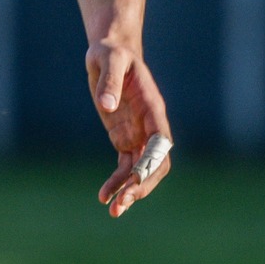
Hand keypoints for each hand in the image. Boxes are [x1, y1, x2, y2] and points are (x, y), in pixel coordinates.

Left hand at [87, 40, 172, 217]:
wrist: (110, 52)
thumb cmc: (111, 52)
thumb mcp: (109, 59)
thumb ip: (109, 81)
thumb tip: (107, 105)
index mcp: (153, 108)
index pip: (160, 142)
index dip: (152, 162)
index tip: (136, 179)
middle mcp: (150, 126)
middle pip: (155, 165)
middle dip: (141, 185)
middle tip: (122, 204)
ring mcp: (139, 134)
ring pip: (140, 171)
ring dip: (129, 191)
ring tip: (113, 211)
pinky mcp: (125, 138)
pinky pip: (125, 167)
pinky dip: (117, 183)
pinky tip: (104, 197)